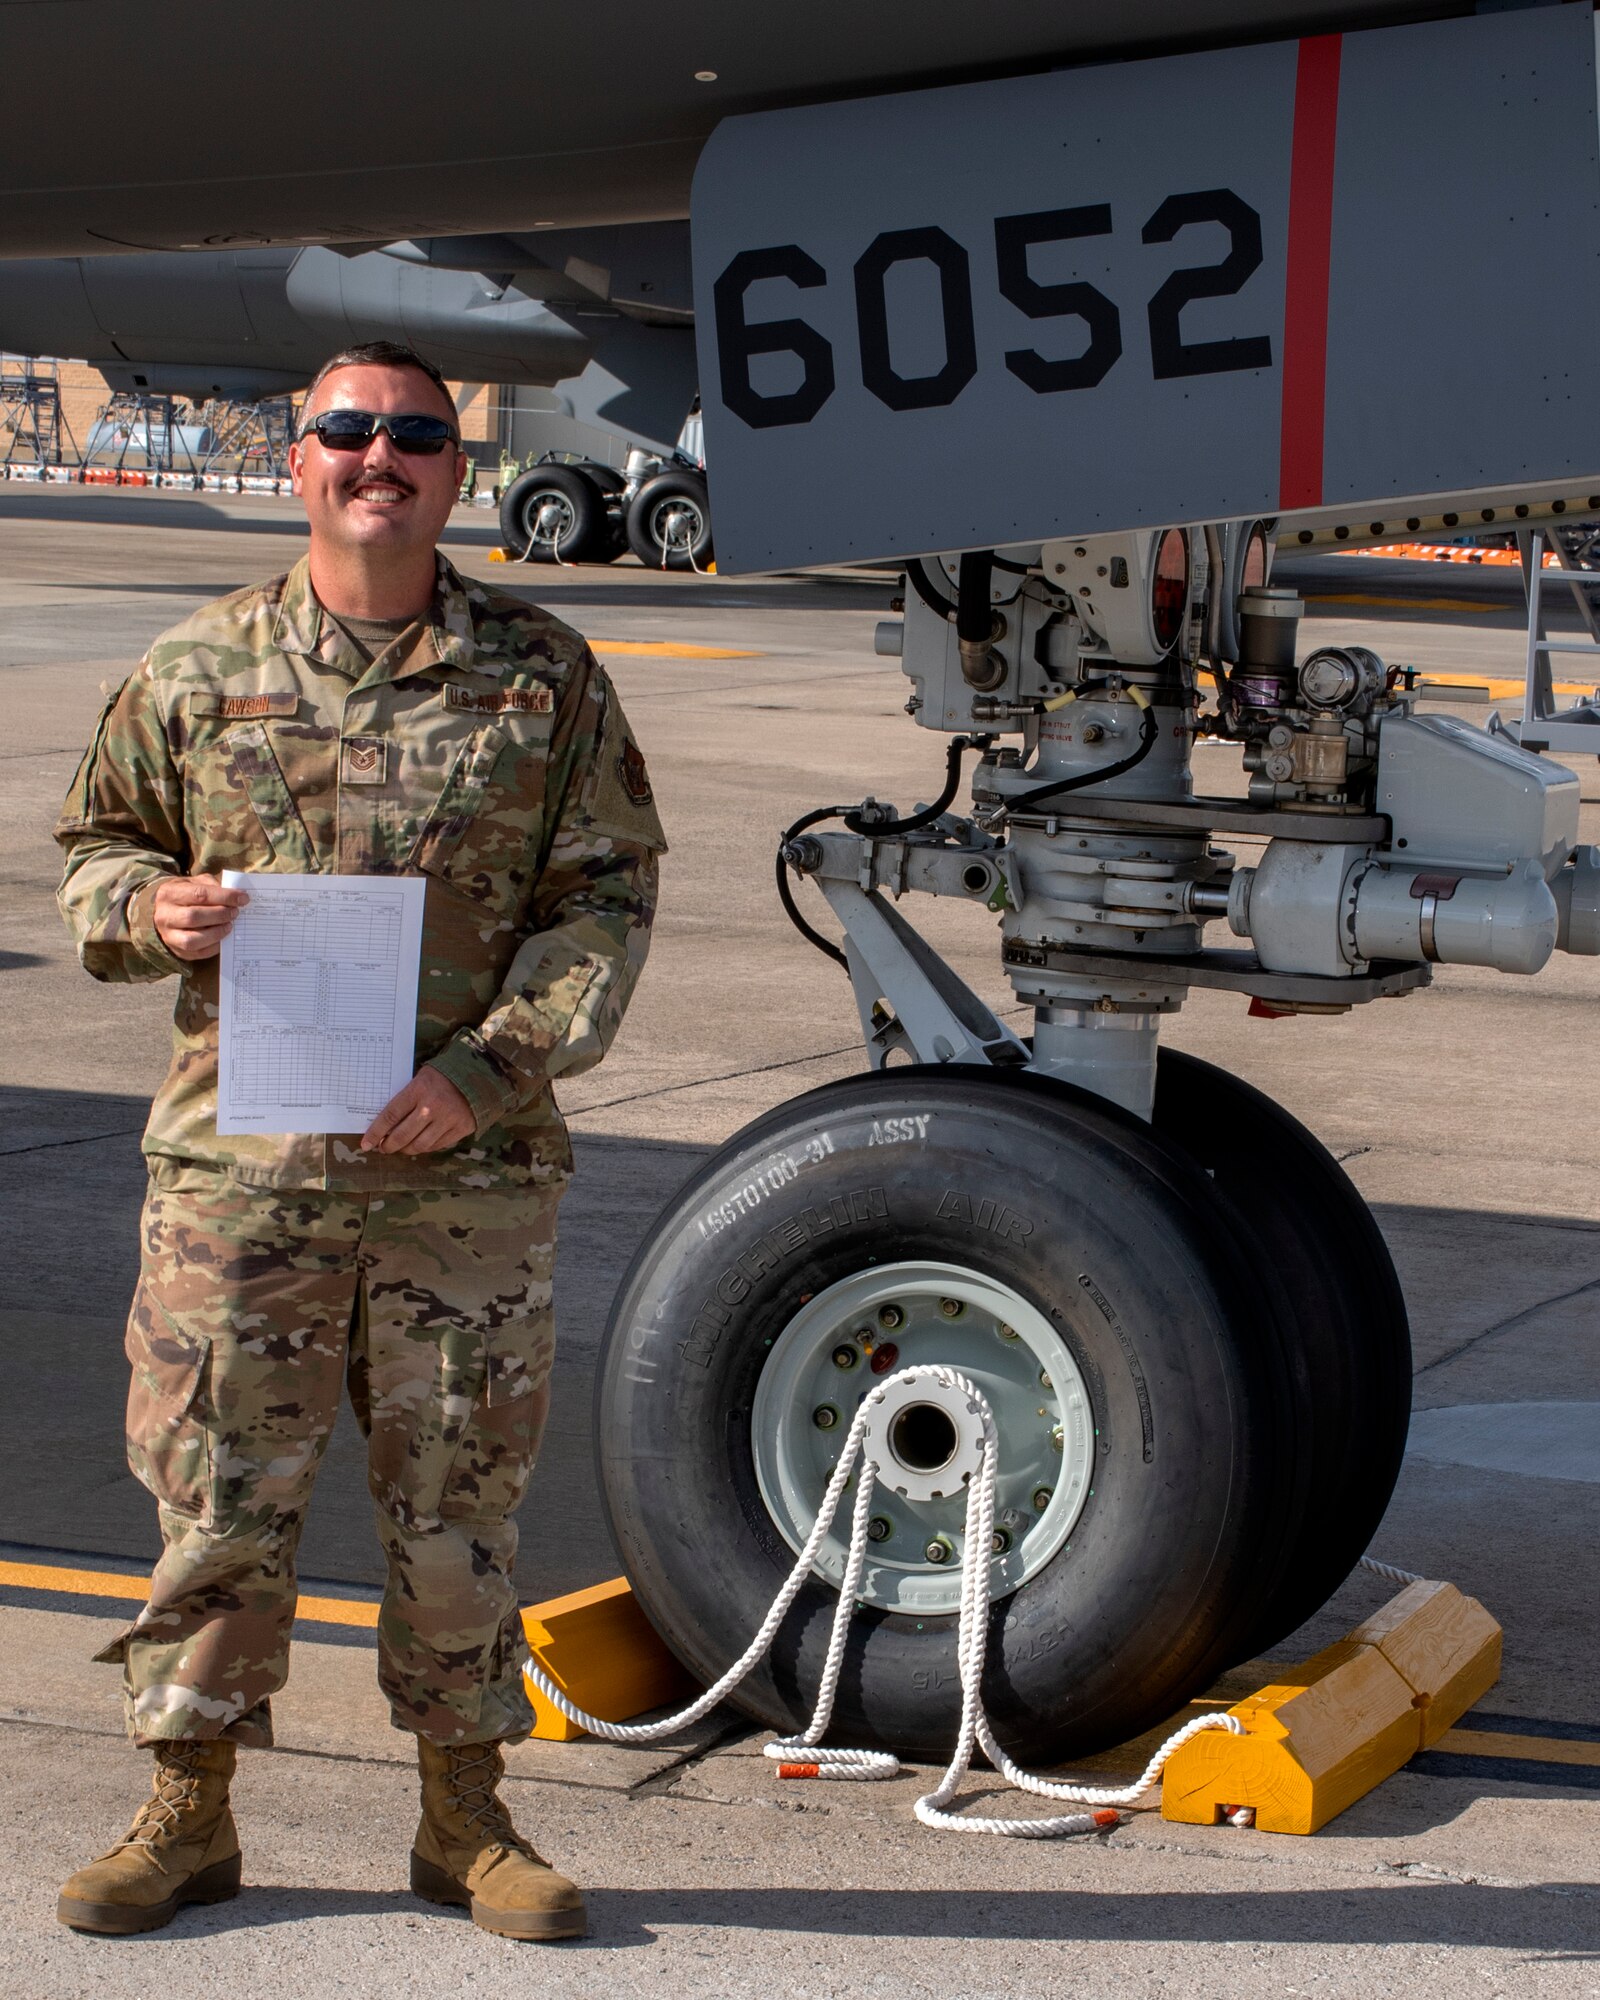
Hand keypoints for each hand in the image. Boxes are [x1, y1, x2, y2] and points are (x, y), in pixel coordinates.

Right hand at [152, 874, 248, 959]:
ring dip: (216, 933)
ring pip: (192, 940)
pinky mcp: (177, 950)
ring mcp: (168, 935)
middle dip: (220, 915)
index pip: (199, 894)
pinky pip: (197, 953)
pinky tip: (223, 937)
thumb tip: (236, 896)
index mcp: (169, 893)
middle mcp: (165, 915)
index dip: (224, 897)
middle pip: (194, 917)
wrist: (165, 912)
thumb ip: (213, 886)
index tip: (243, 899)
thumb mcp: (195, 883)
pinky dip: (214, 946)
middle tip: (235, 912)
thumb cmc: (185, 895)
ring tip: (229, 925)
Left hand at [360, 1068, 475, 1154]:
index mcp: (418, 1090)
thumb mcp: (421, 1078)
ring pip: (419, 1145)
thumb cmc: (444, 1075)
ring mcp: (447, 1120)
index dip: (375, 1132)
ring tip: (401, 1148)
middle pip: (402, 1135)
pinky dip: (425, 1148)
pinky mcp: (460, 1129)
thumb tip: (387, 1124)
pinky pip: (436, 1146)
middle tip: (383, 1148)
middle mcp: (431, 1107)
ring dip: (405, 1150)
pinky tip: (419, 1144)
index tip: (366, 1144)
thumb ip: (406, 1098)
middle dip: (388, 1146)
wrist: (478, 1075)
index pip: (390, 1116)